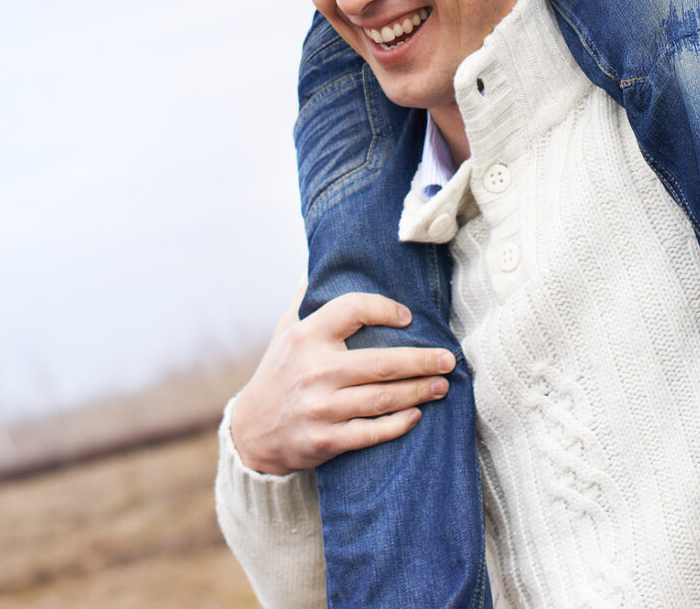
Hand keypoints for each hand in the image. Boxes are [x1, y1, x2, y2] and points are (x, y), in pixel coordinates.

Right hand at [226, 293, 455, 476]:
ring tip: (441, 385)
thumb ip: (307, 298)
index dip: (384, 308)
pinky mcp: (326, 440)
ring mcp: (321, 408)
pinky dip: (398, 424)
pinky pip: (371, 432)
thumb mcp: (284, 330)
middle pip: (382, 363)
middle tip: (447, 359)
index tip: (407, 317)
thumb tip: (327, 260)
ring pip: (382, 398)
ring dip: (418, 391)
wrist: (251, 432)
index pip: (353, 309)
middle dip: (421, 361)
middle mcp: (314, 371)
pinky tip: (416, 415)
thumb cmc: (278, 373)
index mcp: (306, 337)